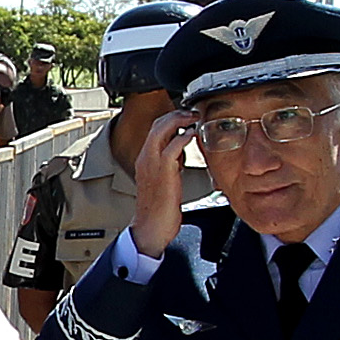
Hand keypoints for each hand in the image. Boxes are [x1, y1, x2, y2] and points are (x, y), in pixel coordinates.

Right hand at [130, 109, 199, 257]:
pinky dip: (183, 137)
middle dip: (176, 114)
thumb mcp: (164, 180)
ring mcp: (153, 163)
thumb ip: (171, 164)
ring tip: (194, 117)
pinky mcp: (164, 171)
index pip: (155, 129)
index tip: (186, 117)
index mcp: (145, 159)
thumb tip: (181, 153)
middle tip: (193, 112)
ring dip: (179, 119)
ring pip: (162, 130)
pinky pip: (172, 147)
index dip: (171, 119)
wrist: (150, 227)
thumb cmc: (158, 208)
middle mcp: (146, 157)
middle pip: (157, 124)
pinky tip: (193, 134)